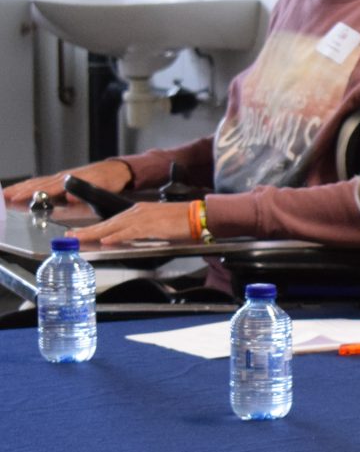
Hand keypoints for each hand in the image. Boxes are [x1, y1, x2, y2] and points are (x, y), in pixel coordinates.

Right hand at [2, 160, 131, 203]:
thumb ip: (84, 192)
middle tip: (3, 197)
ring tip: (5, 194)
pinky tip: (21, 189)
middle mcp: (62, 178)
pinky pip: (41, 181)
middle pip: (36, 185)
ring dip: (20, 188)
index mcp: (69, 181)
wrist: (117, 170)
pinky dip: (28, 185)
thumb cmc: (109, 179)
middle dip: (18, 191)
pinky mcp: (62, 179)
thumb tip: (69, 197)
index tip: (16, 199)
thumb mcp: (100, 187)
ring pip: (36, 182)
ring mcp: (61, 177)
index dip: (30, 194)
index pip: (45, 188)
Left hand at [67, 201, 191, 244]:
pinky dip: (117, 236)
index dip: (93, 228)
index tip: (78, 234)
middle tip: (69, 237)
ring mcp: (144, 217)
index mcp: (138, 211)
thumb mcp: (156, 223)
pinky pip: (130, 232)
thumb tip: (126, 240)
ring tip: (80, 239)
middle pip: (107, 223)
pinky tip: (107, 240)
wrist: (199, 215)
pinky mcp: (152, 225)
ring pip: (114, 226)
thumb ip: (140, 230)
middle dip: (87, 231)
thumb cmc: (182, 220)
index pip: (110, 221)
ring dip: (95, 233)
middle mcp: (138, 211)